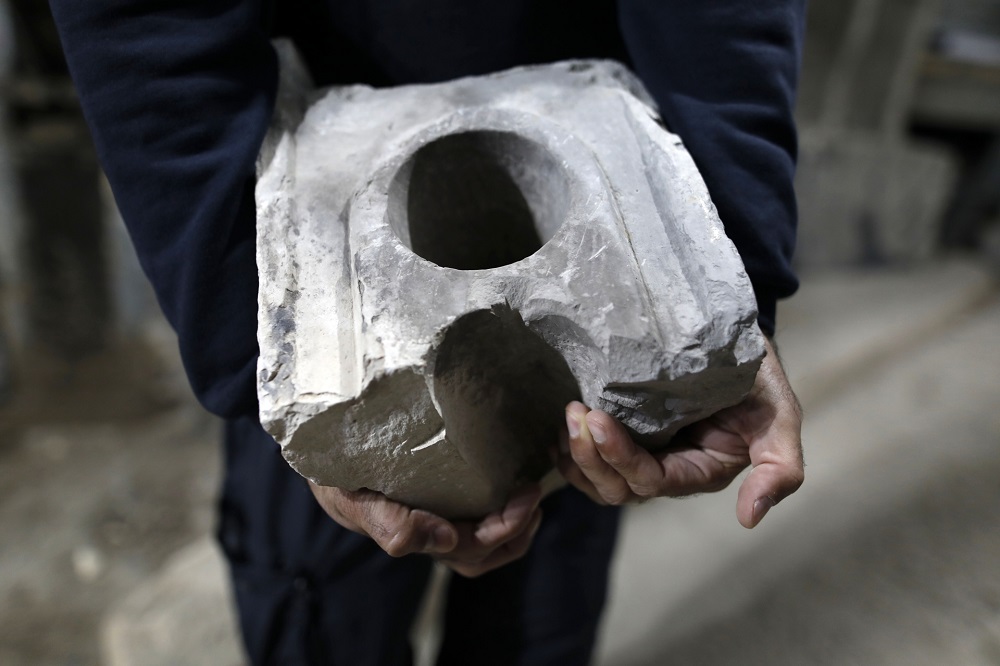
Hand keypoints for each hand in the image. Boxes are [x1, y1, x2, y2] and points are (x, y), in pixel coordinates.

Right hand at [309, 482, 543, 576]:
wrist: (320, 453)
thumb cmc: (337, 477)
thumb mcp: (352, 497)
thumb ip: (390, 522)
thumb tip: (445, 539)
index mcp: (415, 535)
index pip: (471, 548)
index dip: (504, 528)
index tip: (525, 496)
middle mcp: (429, 534)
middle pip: (485, 552)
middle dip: (518, 528)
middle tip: (535, 492)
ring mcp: (435, 520)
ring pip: (485, 545)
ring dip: (516, 526)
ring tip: (533, 495)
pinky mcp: (440, 498)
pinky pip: (478, 518)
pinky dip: (504, 509)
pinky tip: (514, 481)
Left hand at [555, 336, 802, 527]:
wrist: (730, 337)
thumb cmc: (757, 375)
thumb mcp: (781, 417)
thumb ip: (779, 468)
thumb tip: (749, 518)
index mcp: (699, 472)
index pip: (652, 481)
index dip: (620, 458)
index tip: (598, 420)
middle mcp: (667, 469)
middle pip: (618, 487)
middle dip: (590, 457)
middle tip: (574, 413)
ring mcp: (642, 452)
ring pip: (598, 478)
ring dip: (575, 454)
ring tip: (568, 415)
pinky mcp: (623, 432)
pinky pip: (589, 457)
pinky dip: (569, 448)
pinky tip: (560, 427)